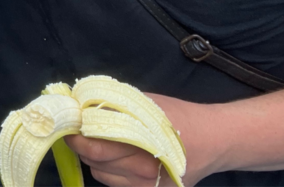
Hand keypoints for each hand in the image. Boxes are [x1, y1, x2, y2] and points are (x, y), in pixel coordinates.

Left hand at [63, 94, 220, 186]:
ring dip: (95, 160)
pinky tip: (115, 157)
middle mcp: (143, 173)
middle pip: (96, 163)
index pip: (96, 148)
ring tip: (99, 142)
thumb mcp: (147, 103)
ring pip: (102, 176)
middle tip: (78, 131)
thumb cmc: (180, 118)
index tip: (69, 125)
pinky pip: (115, 184)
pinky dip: (108, 171)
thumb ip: (115, 106)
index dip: (77, 137)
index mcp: (142, 146)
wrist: (214, 140)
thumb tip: (81, 105)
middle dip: (82, 146)